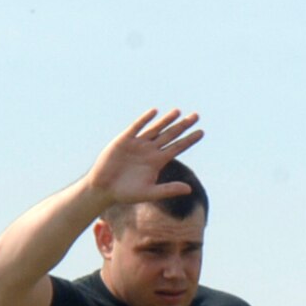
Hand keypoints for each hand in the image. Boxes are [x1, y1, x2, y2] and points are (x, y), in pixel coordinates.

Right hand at [87, 109, 204, 211]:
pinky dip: (145, 119)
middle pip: (170, 135)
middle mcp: (150, 151)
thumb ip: (169, 189)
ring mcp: (137, 144)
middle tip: (196, 116)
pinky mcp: (124, 140)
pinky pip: (136, 127)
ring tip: (179, 111)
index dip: (189, 140)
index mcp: (157, 162)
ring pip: (155, 129)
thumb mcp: (150, 192)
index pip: (177, 147)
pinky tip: (154, 112)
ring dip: (167, 120)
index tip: (202, 132)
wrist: (104, 188)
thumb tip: (189, 189)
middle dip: (183, 125)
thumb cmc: (126, 193)